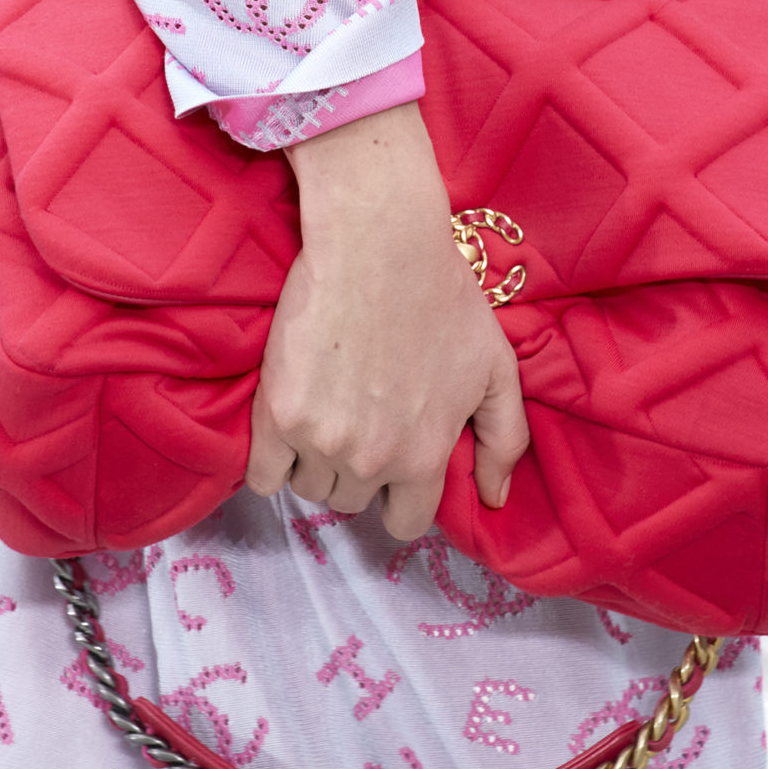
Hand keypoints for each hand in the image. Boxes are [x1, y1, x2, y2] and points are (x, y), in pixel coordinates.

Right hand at [246, 102, 529, 540]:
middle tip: (359, 420)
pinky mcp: (277, 415)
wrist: (378, 246)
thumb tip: (494, 499)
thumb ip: (505, 439)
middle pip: (352, 503)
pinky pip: (263, 477)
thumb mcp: (496, 368)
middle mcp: (373, 461)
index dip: (401, 496)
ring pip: (309, 488)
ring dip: (316, 463)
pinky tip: (288, 426)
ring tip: (327, 412)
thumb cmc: (445, 298)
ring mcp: (321, 441)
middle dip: (357, 473)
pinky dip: (272, 462)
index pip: (406, 522)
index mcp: (426, 456)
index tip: (393, 464)